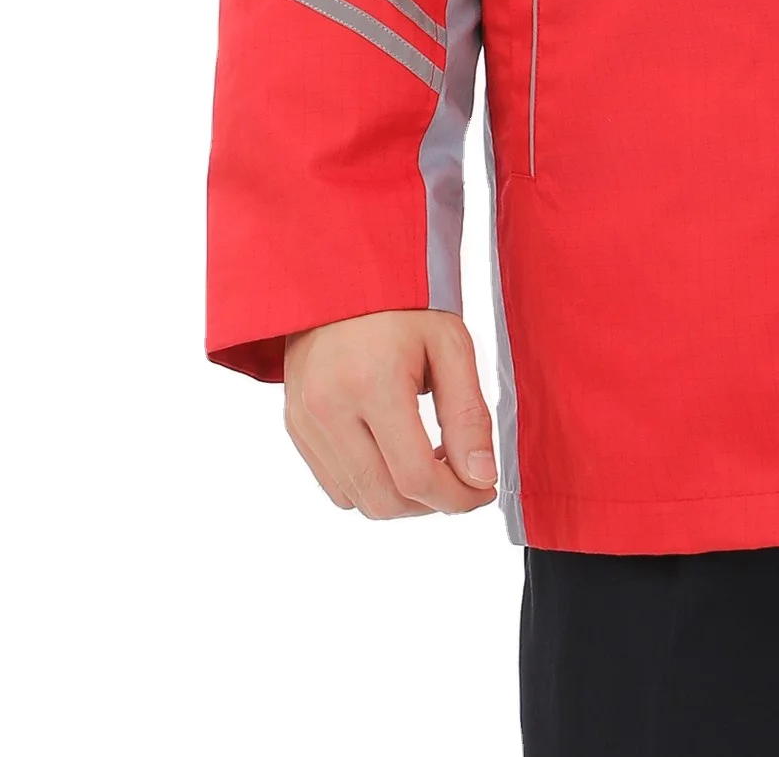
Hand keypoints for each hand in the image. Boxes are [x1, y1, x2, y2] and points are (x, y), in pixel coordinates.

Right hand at [283, 310, 497, 519]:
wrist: (341, 274)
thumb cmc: (401, 302)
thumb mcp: (450, 344)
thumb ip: (468, 413)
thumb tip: (481, 476)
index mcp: (372, 383)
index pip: (415, 476)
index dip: (457, 497)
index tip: (482, 491)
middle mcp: (329, 409)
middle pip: (385, 500)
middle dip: (431, 504)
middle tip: (461, 478)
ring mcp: (305, 422)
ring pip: (358, 501)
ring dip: (401, 498)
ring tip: (431, 461)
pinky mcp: (295, 427)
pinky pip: (335, 486)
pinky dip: (371, 485)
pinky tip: (396, 454)